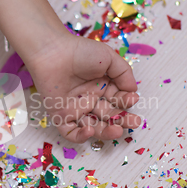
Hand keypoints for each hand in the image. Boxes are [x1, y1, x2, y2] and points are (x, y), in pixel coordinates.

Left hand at [24, 33, 141, 142]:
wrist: (52, 52)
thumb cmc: (80, 51)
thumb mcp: (108, 58)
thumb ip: (124, 73)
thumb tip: (133, 90)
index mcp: (101, 86)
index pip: (118, 100)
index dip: (126, 102)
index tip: (132, 99)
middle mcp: (90, 99)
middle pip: (109, 116)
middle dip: (122, 120)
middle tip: (134, 123)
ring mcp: (75, 109)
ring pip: (93, 127)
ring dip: (106, 132)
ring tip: (117, 130)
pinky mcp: (61, 115)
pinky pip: (71, 132)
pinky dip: (81, 136)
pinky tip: (91, 130)